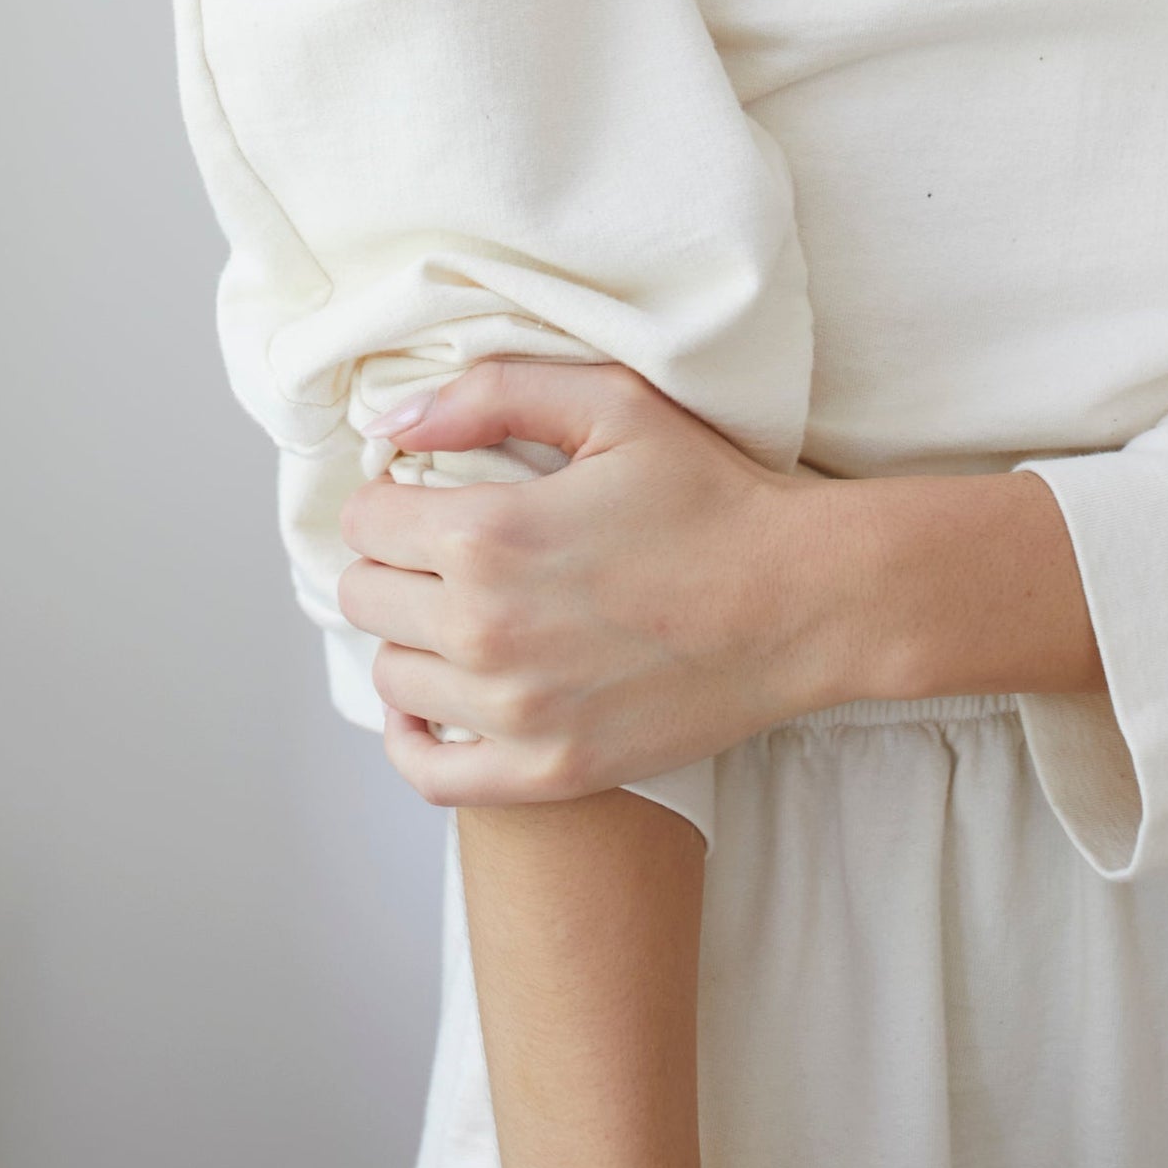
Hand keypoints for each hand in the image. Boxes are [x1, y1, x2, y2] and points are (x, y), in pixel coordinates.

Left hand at [338, 360, 846, 805]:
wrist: (803, 600)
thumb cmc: (712, 494)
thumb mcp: (610, 404)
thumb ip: (490, 394)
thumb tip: (393, 418)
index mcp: (489, 535)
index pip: (364, 523)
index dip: (389, 499)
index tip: (424, 496)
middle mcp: (486, 630)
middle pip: (366, 598)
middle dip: (393, 564)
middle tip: (444, 552)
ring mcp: (516, 713)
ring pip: (391, 678)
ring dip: (412, 641)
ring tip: (460, 615)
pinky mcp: (551, 772)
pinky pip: (429, 774)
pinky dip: (415, 739)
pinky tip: (438, 703)